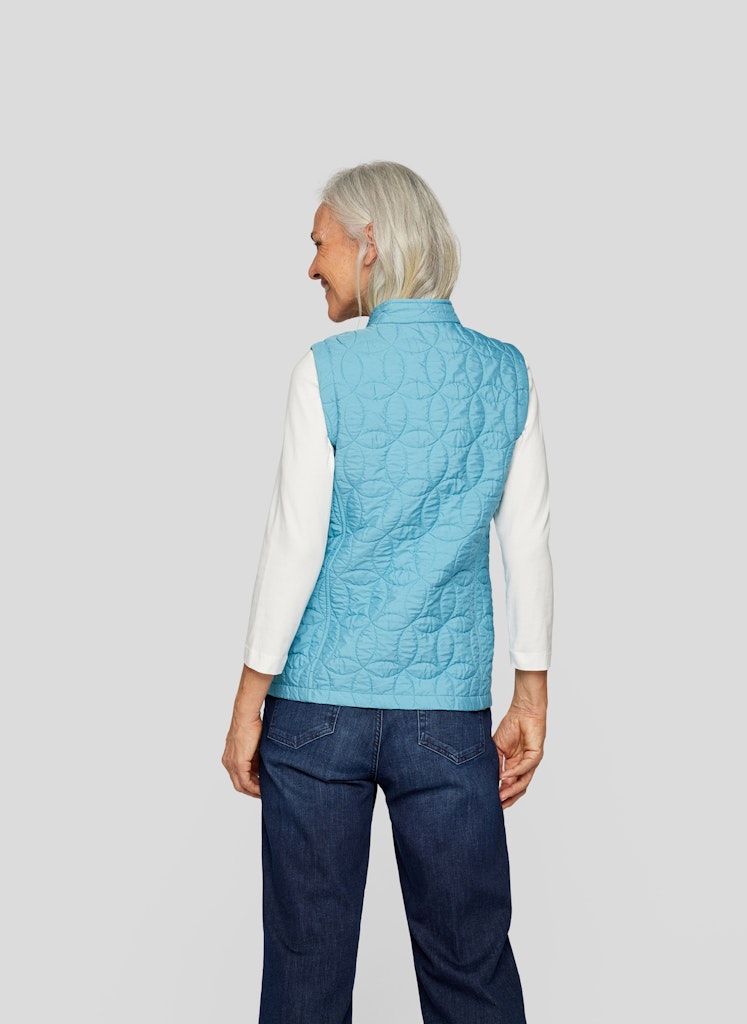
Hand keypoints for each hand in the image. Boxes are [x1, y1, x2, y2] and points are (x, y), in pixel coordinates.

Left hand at [222, 714, 262, 797]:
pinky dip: (254, 787)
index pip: (238, 777)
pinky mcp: (238, 762)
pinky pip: (245, 781)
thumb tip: (263, 769)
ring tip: (265, 793)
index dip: (249, 785)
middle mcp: (228, 762)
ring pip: (241, 785)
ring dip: (253, 791)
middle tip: (263, 794)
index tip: (260, 788)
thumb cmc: (251, 726)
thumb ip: (255, 759)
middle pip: (238, 784)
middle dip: (251, 791)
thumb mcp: (254, 746)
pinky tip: (262, 789)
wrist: (246, 716)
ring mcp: (231, 763)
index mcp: (230, 758)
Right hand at [493, 670, 547, 807]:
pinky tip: (504, 776)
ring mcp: (531, 762)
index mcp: (515, 765)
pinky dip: (514, 773)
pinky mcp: (536, 755)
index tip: (490, 801)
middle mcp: (524, 766)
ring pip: (523, 781)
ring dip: (512, 790)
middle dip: (508, 797)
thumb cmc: (511, 726)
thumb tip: (492, 778)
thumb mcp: (497, 748)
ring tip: (501, 796)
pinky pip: (525, 767)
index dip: (501, 793)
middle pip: (518, 787)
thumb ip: (495, 762)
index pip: (509, 784)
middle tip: (498, 806)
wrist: (523, 711)